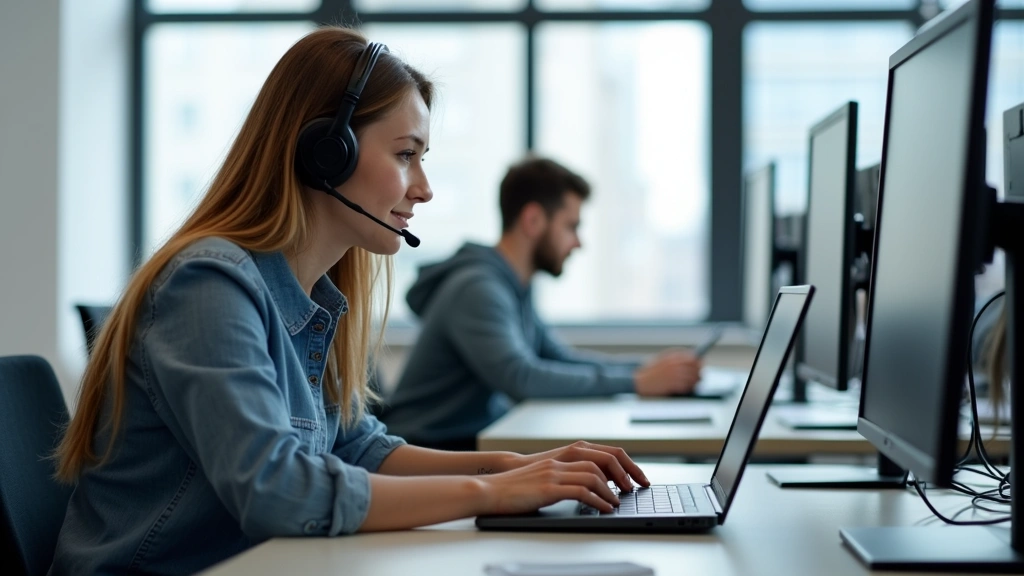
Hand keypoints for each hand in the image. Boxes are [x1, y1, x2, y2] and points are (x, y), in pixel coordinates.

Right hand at [478, 458, 621, 514]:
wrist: (491, 488)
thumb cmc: (518, 487)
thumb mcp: (546, 476)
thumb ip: (567, 476)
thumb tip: (593, 486)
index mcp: (563, 456)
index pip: (603, 452)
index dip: (623, 463)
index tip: (635, 477)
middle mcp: (562, 460)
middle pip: (604, 460)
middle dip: (625, 474)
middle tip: (634, 488)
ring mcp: (555, 472)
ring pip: (594, 475)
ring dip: (611, 490)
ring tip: (618, 502)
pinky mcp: (549, 487)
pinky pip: (581, 491)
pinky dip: (598, 500)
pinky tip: (604, 508)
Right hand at [633, 349, 702, 395]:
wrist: (640, 381)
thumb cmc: (652, 371)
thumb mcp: (662, 358)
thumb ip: (676, 357)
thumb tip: (694, 357)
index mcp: (672, 356)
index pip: (692, 357)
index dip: (698, 361)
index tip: (701, 363)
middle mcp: (674, 364)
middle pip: (695, 368)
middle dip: (698, 372)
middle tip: (699, 376)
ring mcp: (674, 375)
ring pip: (693, 378)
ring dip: (695, 382)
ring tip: (693, 384)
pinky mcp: (672, 385)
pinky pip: (687, 387)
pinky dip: (688, 388)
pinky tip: (686, 388)